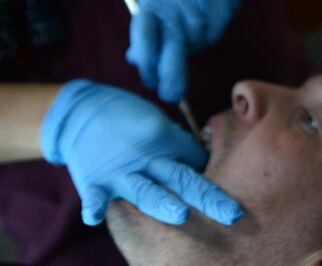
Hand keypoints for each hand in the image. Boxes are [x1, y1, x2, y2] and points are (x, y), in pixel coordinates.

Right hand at [40, 80, 242, 225]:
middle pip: (183, 179)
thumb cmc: (128, 117)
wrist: (83, 110)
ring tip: (181, 215)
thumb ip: (177, 144)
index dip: (208, 174)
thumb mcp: (158, 122)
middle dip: (209, 198)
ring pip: (146, 191)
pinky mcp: (93, 180)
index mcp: (167, 139)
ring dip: (162, 203)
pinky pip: (94, 196)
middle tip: (233, 213)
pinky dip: (94, 206)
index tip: (218, 189)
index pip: (196, 162)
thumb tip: (198, 162)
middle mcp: (148, 157)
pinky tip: (95, 217)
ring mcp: (120, 171)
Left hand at [126, 0, 252, 101]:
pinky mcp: (218, 1)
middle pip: (171, 45)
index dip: (146, 64)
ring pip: (194, 42)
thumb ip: (146, 35)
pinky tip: (209, 23)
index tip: (150, 83)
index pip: (143, 37)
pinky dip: (210, 37)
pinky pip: (212, 36)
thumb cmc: (180, 1)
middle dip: (171, 76)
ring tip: (195, 28)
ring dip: (194, 46)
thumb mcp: (157, 11)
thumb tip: (136, 61)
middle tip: (170, 96)